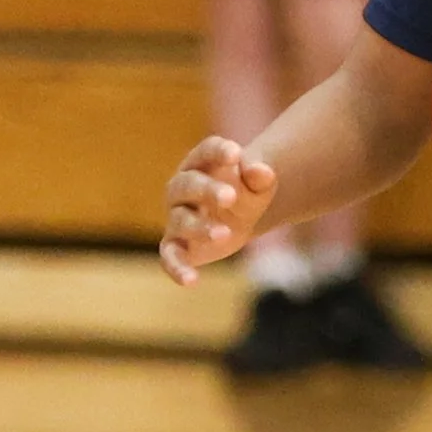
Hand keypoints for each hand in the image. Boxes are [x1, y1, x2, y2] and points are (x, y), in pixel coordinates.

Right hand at [160, 134, 276, 284]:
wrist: (239, 215)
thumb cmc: (245, 191)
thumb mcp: (259, 183)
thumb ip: (261, 176)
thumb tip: (262, 171)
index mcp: (201, 163)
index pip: (205, 152)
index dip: (218, 151)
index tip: (236, 154)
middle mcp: (182, 187)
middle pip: (188, 184)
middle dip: (207, 190)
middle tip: (230, 197)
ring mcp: (177, 216)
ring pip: (180, 220)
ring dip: (200, 228)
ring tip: (225, 234)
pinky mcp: (177, 245)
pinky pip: (169, 257)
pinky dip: (177, 269)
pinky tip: (191, 281)